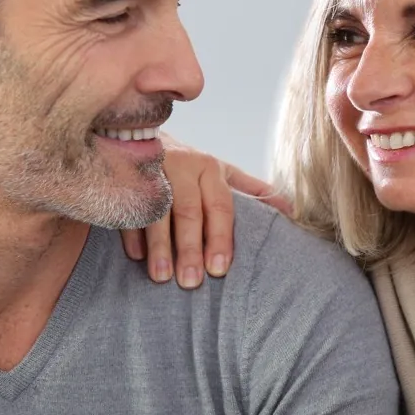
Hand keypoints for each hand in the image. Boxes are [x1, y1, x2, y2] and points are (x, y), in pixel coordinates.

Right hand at [118, 133, 291, 288]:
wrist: (138, 132)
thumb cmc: (188, 165)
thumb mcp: (219, 172)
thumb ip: (249, 190)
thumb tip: (290, 210)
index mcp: (209, 169)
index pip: (219, 206)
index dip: (220, 238)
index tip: (220, 268)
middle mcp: (182, 167)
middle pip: (188, 212)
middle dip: (190, 248)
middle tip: (192, 282)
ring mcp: (151, 171)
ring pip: (157, 212)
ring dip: (159, 246)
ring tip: (162, 278)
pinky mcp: (123, 176)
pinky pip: (127, 207)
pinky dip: (131, 232)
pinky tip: (136, 257)